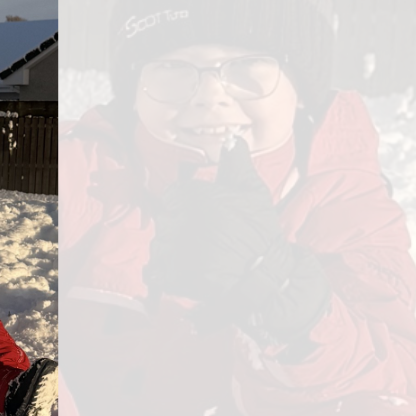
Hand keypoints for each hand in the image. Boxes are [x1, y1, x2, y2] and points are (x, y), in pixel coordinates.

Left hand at [145, 141, 328, 341]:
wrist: (261, 274)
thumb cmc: (257, 232)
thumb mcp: (251, 191)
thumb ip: (236, 163)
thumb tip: (232, 140)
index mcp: (186, 197)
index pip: (173, 195)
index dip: (189, 205)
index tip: (206, 216)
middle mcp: (172, 221)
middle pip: (165, 219)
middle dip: (181, 227)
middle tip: (207, 238)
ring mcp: (168, 250)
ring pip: (159, 245)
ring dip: (174, 250)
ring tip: (201, 256)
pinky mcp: (167, 276)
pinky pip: (154, 272)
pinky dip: (164, 273)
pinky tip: (186, 271)